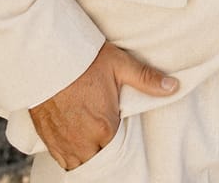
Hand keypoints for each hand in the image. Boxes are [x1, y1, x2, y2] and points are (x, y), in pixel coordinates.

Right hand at [29, 42, 178, 170]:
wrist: (45, 55)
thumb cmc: (82, 59)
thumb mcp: (119, 64)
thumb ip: (146, 79)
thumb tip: (173, 86)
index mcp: (104, 127)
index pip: (117, 149)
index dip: (118, 137)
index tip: (116, 124)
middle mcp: (83, 141)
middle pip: (98, 158)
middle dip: (102, 146)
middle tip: (102, 126)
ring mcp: (63, 143)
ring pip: (79, 162)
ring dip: (86, 152)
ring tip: (89, 132)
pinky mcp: (47, 140)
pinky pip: (62, 159)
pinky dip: (69, 152)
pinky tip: (73, 135)